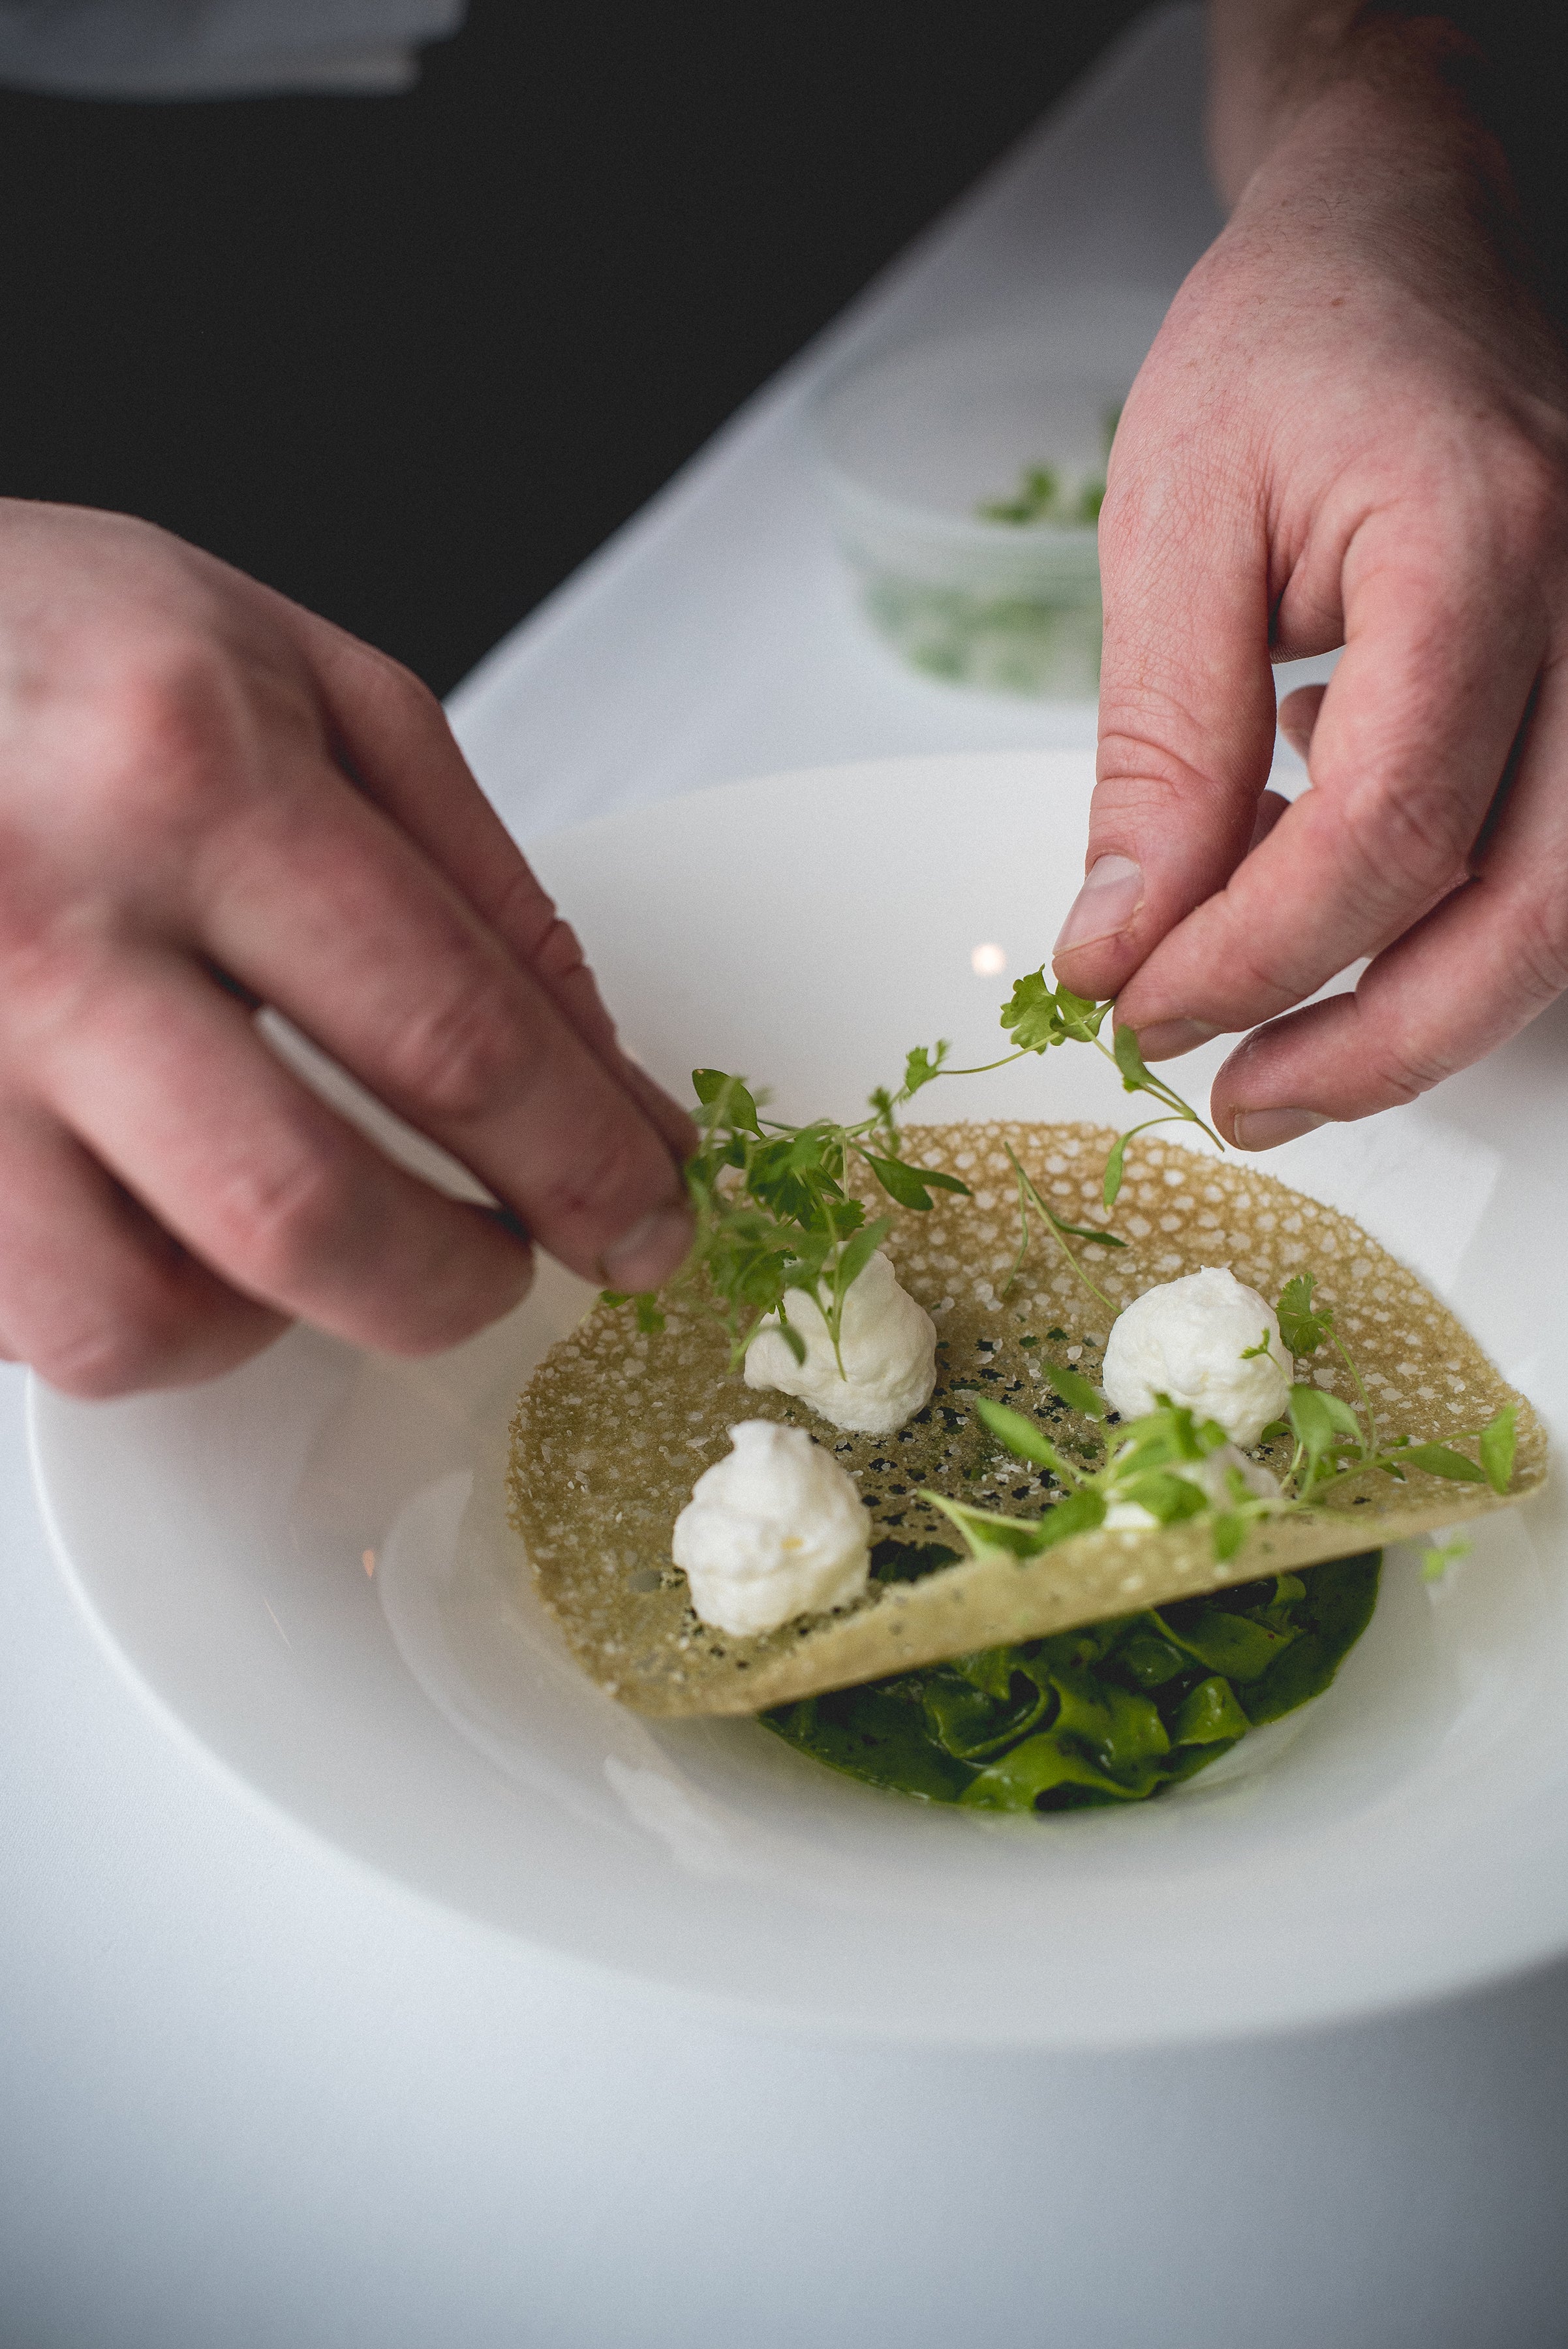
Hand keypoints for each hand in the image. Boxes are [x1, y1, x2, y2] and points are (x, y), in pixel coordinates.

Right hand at [0, 501, 694, 1395]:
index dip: (581, 1164)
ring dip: (267, 1319)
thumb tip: (602, 1082)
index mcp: (187, 774)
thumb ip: (476, 880)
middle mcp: (47, 922)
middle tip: (501, 1260)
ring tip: (303, 1229)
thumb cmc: (40, 643)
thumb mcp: (299, 680)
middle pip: (303, 1215)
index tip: (643, 1221)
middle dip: (452, 1285)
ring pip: (132, 1319)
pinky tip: (157, 1204)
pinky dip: (123, 1299)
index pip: (452, 1034)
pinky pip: (19, 1315)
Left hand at [1052, 21, 1567, 1148]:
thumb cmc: (1284, 355)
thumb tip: (1120, 949)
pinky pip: (1552, 857)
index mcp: (1480, 544)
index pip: (1387, 827)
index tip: (1137, 1006)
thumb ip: (1157, 753)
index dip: (1257, 956)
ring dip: (1421, 1016)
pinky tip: (1325, 921)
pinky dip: (1444, 929)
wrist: (1394, 255)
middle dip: (1374, 1044)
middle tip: (1234, 1099)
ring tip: (1273, 1058)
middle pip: (1529, 909)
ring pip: (1562, 909)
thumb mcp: (1172, 530)